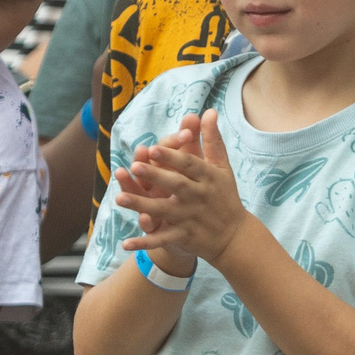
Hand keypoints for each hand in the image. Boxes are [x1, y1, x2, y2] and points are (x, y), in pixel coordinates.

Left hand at [116, 110, 250, 269]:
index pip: (189, 165)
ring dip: (142, 205)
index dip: (171, 157)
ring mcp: (191, 218)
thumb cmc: (225, 195)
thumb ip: (212, 140)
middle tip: (134, 166)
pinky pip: (162, 239)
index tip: (153, 148)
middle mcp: (199, 197)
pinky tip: (126, 243)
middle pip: (175, 185)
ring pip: (164, 211)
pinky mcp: (185, 236)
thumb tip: (208, 111)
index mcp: (208, 178)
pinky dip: (145, 243)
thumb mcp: (222, 167)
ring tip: (119, 198)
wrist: (235, 236)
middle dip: (155, 176)